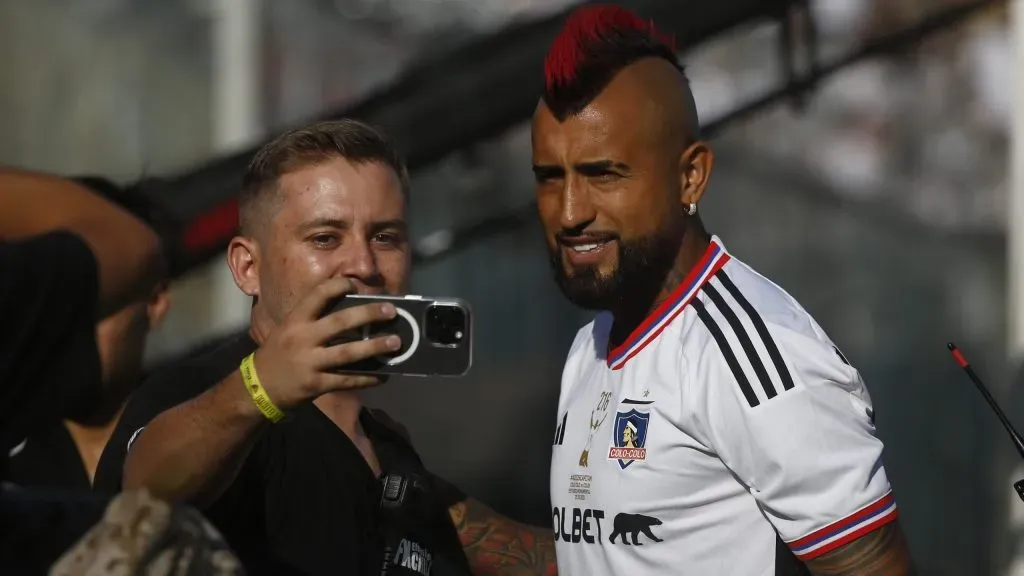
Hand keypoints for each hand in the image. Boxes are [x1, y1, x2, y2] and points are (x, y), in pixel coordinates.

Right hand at [251, 277, 400, 408]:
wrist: (257, 387)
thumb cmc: (279, 353)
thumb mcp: (289, 329)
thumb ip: (314, 320)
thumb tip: (352, 312)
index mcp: (296, 320)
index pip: (319, 295)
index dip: (340, 286)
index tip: (357, 285)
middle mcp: (302, 338)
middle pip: (340, 322)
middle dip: (368, 315)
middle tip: (391, 311)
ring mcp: (309, 362)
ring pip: (348, 353)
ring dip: (374, 347)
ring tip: (396, 343)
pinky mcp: (315, 384)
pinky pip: (346, 380)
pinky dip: (366, 378)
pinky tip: (383, 375)